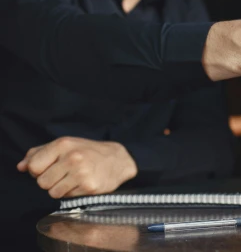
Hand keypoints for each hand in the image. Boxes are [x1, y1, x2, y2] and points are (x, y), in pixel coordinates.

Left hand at [17, 137, 137, 198]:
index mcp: (63, 144)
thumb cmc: (87, 152)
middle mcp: (72, 157)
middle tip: (64, 174)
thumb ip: (39, 153)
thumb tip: (21, 167)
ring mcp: (81, 172)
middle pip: (42, 182)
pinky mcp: (89, 186)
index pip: (33, 166)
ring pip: (53, 192)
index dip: (38, 171)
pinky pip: (67, 197)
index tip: (49, 167)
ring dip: (60, 189)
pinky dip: (72, 193)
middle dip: (50, 181)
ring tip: (73, 179)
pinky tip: (82, 183)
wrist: (118, 159)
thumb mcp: (64, 145)